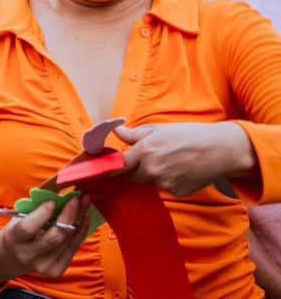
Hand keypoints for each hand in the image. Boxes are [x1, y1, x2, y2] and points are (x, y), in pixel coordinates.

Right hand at [0, 195, 92, 278]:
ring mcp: (44, 265)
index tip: (53, 202)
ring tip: (84, 204)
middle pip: (54, 237)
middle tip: (76, 199)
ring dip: (78, 220)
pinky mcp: (56, 270)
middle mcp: (28, 255)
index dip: (42, 215)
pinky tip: (85, 219)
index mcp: (14, 239)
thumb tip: (58, 194)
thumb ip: (35, 209)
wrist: (15, 257)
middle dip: (68, 216)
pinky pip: (72, 248)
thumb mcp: (18, 219)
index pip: (28, 228)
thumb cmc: (18, 231)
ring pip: (67, 242)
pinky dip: (81, 232)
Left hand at [116, 122, 256, 196]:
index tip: (103, 169)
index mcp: (145, 152)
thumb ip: (133, 134)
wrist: (219, 150)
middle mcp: (152, 170)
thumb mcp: (158, 130)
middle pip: (131, 177)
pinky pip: (164, 187)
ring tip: (168, 160)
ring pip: (148, 181)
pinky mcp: (177, 192)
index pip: (118, 166)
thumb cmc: (188, 135)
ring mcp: (165, 183)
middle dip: (130, 171)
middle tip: (140, 161)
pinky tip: (180, 170)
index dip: (110, 168)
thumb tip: (115, 130)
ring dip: (150, 174)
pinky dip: (167, 180)